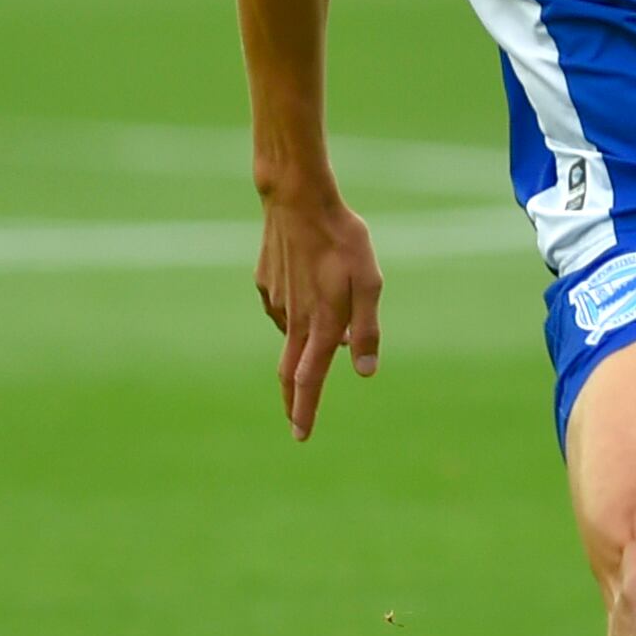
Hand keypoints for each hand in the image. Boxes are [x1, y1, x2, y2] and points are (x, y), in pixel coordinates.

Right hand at [256, 192, 381, 438]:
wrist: (297, 201)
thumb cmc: (342, 239)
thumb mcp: (369, 282)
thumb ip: (367, 328)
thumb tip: (365, 371)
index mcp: (322, 323)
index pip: (311, 380)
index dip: (306, 410)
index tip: (301, 435)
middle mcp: (294, 319)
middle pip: (290, 372)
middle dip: (293, 400)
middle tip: (296, 422)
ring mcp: (276, 302)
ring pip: (290, 337)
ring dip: (304, 349)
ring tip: (329, 337)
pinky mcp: (265, 284)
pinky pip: (283, 310)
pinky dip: (297, 317)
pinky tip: (310, 294)